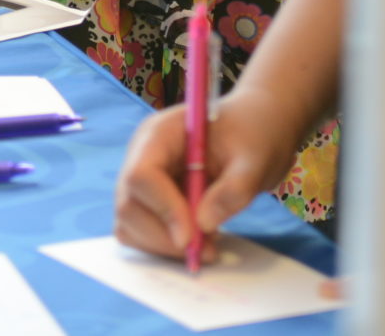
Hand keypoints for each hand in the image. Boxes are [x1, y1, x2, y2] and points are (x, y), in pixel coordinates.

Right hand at [113, 89, 303, 258]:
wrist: (256, 134)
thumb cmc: (254, 135)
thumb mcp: (254, 158)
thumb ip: (233, 189)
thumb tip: (203, 224)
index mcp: (159, 134)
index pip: (141, 175)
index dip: (162, 209)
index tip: (192, 238)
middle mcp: (142, 157)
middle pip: (129, 205)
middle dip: (163, 236)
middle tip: (205, 250)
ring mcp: (143, 181)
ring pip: (130, 225)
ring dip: (165, 245)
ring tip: (207, 243)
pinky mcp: (151, 203)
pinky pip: (142, 234)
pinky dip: (166, 247)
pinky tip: (199, 240)